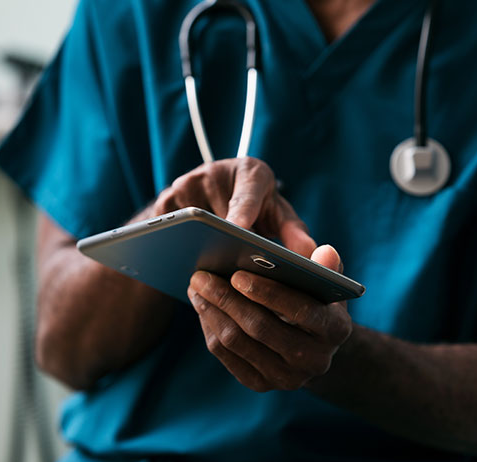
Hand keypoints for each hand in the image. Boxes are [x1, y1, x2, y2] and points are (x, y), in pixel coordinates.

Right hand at [154, 157, 315, 256]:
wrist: (217, 192)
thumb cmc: (258, 206)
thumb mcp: (279, 216)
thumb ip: (295, 234)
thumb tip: (311, 255)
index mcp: (252, 173)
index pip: (247, 194)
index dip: (242, 213)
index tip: (238, 230)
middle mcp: (216, 173)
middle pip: (215, 216)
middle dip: (219, 243)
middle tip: (225, 271)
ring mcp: (186, 184)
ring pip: (189, 226)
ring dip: (197, 249)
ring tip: (208, 274)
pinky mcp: (165, 200)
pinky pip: (169, 231)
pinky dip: (178, 250)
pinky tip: (188, 268)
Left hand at [186, 245, 352, 391]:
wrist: (316, 347)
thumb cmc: (318, 302)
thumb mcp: (328, 283)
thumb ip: (326, 267)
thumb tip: (325, 252)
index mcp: (336, 330)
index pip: (300, 310)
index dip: (267, 292)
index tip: (237, 274)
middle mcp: (315, 360)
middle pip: (260, 328)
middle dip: (227, 299)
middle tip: (201, 276)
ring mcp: (287, 377)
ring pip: (238, 342)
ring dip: (212, 312)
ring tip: (197, 288)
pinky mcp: (262, 384)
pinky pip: (226, 356)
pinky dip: (210, 328)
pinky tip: (202, 307)